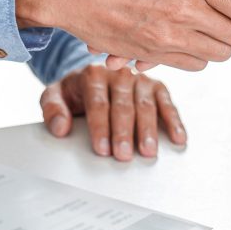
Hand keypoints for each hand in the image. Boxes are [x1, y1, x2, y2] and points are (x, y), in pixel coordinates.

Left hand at [41, 65, 185, 160]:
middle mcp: (119, 74)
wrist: (94, 76)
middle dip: (123, 132)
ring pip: (146, 106)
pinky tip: (178, 138)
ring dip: (148, 130)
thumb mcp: (55, 95)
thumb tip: (60, 127)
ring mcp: (140, 80)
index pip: (98, 103)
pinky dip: (174, 121)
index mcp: (93, 74)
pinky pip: (167, 103)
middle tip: (123, 155)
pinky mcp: (156, 86)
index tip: (101, 148)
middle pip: (123, 106)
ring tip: (148, 151)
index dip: (99, 127)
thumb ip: (52, 109)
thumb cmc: (75, 91)